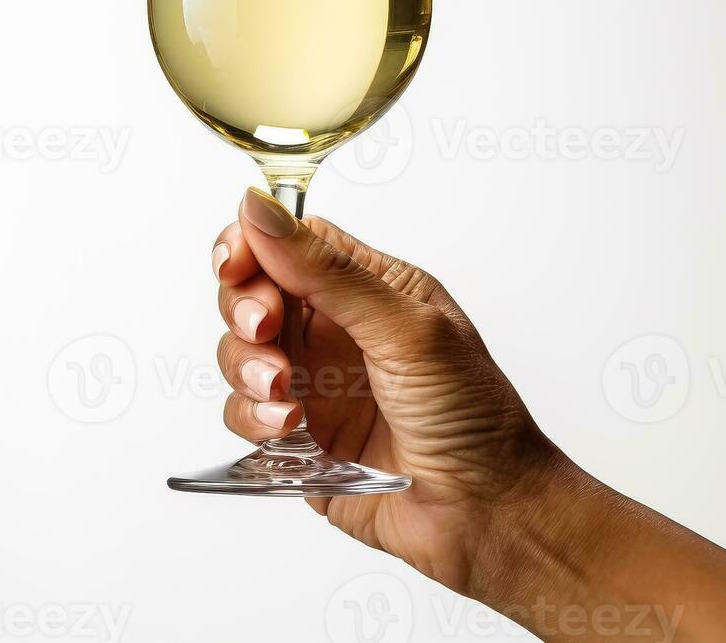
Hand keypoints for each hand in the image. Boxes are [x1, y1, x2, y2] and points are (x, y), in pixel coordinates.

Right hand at [211, 187, 563, 594]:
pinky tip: (290, 428)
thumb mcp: (406, 329)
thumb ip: (327, 271)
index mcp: (369, 290)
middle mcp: (335, 332)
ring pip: (237, 353)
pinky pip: (242, 413)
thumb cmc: (475, 421)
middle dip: (244, 310)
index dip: (250, 246)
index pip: (288, 243)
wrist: (488, 515)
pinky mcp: (296, 437)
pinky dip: (252, 417)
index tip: (236, 265)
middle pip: (251, 293)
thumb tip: (262, 209)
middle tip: (265, 331)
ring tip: (285, 395)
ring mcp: (312, 383)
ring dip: (247, 368)